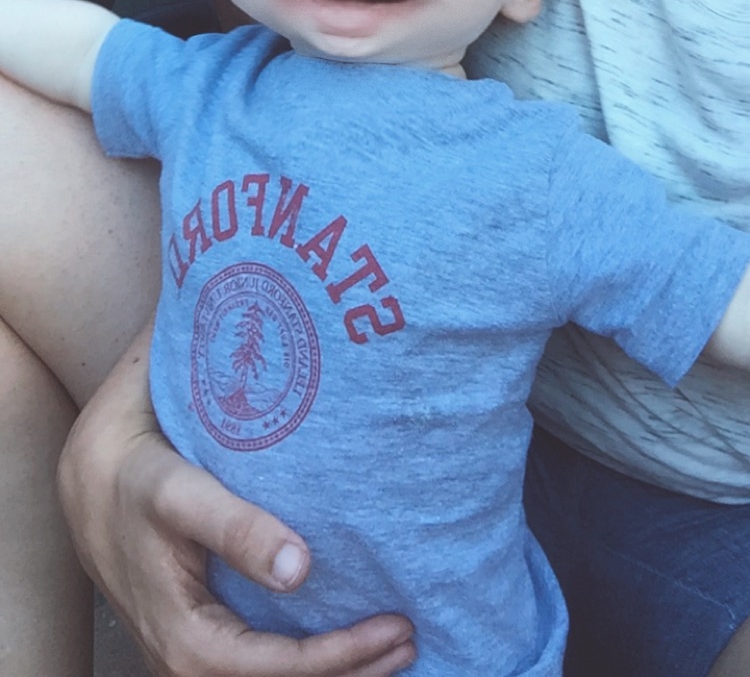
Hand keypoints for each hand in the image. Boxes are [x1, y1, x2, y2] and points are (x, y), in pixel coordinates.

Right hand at [58, 321, 415, 676]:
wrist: (93, 481)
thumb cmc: (139, 482)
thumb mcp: (182, 495)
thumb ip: (237, 529)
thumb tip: (300, 569)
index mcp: (187, 642)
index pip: (281, 670)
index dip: (343, 656)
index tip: (395, 627)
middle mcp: (188, 665)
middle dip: (353, 672)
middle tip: (411, 641)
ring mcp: (192, 657)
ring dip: (334, 670)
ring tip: (393, 649)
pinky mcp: (201, 640)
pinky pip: (260, 664)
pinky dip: (306, 659)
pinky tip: (343, 638)